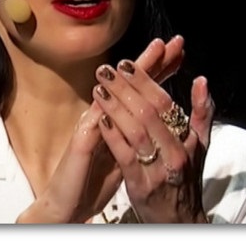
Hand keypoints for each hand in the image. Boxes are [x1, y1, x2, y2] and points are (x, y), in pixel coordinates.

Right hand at [16, 37, 186, 222]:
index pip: (144, 90)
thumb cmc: (93, 180)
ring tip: (137, 59)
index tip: (178, 52)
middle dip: (149, 63)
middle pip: (129, 86)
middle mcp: (104, 117)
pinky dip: (103, 110)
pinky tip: (107, 95)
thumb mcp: (124, 155)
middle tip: (167, 42)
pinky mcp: (81, 144)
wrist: (67, 204)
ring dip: (125, 78)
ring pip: (110, 96)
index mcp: (119, 121)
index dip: (160, 70)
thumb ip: (138, 134)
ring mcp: (91, 128)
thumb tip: (159, 121)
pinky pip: (94, 125)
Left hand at [93, 36, 215, 222]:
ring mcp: (158, 169)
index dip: (145, 80)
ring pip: (136, 131)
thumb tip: (202, 79)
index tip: (126, 63)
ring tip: (99, 89)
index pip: (164, 102)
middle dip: (125, 88)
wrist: (179, 220)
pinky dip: (113, 136)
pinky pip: (126, 156)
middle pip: (149, 112)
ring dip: (115, 106)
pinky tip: (101, 119)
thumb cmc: (185, 178)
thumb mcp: (199, 146)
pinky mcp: (141, 185)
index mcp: (187, 139)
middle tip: (105, 70)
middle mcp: (175, 152)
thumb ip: (202, 113)